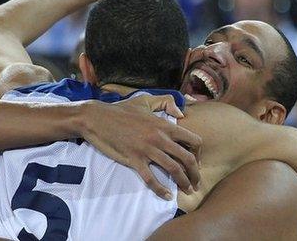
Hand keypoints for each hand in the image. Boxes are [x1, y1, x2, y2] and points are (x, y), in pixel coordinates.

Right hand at [80, 95, 201, 199]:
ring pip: (173, 169)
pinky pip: (151, 178)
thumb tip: (180, 114)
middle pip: (187, 159)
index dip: (198, 153)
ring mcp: (147, 150)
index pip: (193, 140)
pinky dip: (161, 189)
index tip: (196, 162)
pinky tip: (166, 195)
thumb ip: (165, 103)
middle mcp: (160, 138)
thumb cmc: (121, 110)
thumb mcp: (145, 101)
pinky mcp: (134, 160)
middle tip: (197, 183)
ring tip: (187, 190)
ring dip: (184, 182)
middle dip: (196, 173)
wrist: (98, 118)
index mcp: (165, 125)